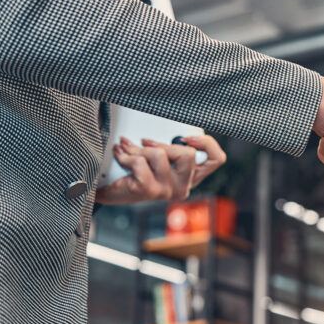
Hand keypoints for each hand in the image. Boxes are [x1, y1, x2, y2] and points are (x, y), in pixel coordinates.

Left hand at [95, 135, 226, 204]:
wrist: (107, 190)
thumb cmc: (134, 172)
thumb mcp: (157, 158)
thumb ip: (170, 147)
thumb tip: (166, 132)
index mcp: (191, 177)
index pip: (216, 159)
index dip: (206, 144)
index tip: (186, 137)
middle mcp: (183, 187)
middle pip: (188, 154)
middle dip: (162, 144)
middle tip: (145, 142)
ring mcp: (167, 191)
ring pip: (159, 155)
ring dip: (138, 149)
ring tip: (128, 150)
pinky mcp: (149, 191)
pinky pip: (140, 162)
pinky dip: (126, 156)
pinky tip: (121, 157)